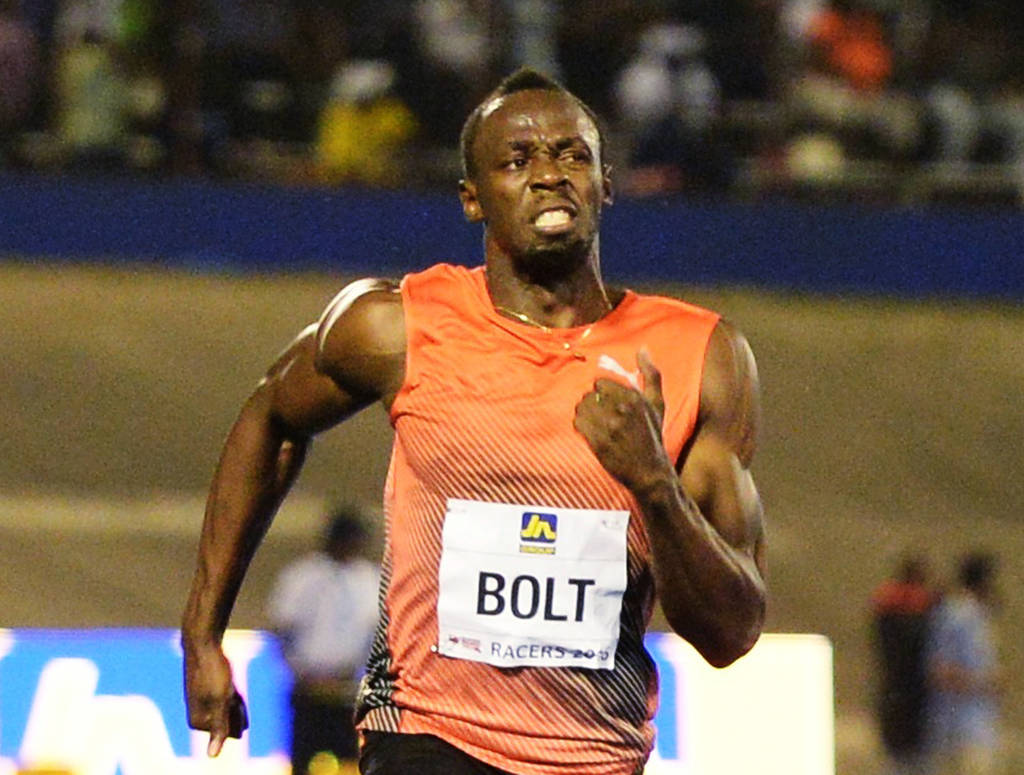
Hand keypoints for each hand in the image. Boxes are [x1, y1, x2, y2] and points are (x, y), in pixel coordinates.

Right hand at [183, 641, 249, 755]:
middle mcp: (197, 715)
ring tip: (227, 683)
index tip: (228, 694)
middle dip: (236, 707)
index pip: (232, 730)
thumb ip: (219, 727)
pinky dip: (232, 693)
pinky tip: (231, 685)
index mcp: (197, 722)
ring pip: (230, 708)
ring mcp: (201, 702)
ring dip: (235, 698)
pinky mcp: (206, 690)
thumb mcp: (221, 700)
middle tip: (227, 685)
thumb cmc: (213, 670)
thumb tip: (212, 757)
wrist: (203, 642)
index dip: (238, 712)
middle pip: (231, 720)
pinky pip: (227, 698)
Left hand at [574, 349, 672, 491]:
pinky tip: (590, 432)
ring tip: (595, 423)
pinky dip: (581, 426)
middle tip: (601, 415)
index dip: (601, 392)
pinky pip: (578, 424)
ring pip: (581, 408)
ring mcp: (609, 427)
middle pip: (588, 395)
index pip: (600, 382)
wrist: (650, 472)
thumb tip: (643, 348)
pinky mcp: (598, 443)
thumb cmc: (653, 435)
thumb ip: (651, 374)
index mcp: (635, 397)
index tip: (608, 402)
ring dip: (584, 414)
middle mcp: (622, 410)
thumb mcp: (657, 404)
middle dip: (592, 403)